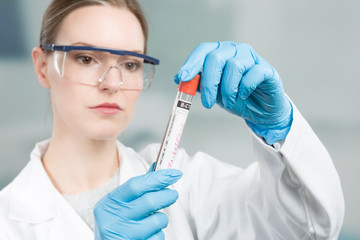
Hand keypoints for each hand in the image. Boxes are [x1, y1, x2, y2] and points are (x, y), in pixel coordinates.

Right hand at [94, 167, 181, 239]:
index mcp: (109, 203)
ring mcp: (122, 234)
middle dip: (167, 196)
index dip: (157, 178)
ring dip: (162, 219)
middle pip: (149, 201)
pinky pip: (157, 237)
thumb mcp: (119, 204)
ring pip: (157, 221)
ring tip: (155, 220)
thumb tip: (155, 170)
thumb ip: (137, 188)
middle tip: (173, 194)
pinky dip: (158, 234)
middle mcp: (113, 219)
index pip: (136, 185)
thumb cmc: (115, 224)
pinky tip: (149, 234)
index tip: (173, 174)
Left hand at [174, 41, 292, 144]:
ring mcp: (252, 58)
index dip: (192, 63)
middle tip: (207, 102)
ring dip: (228, 89)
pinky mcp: (266, 69)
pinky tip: (243, 95)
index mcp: (220, 53)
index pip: (203, 50)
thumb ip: (199, 85)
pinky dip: (245, 88)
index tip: (182, 77)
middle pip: (216, 57)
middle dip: (209, 83)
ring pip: (234, 66)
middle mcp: (235, 51)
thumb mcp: (214, 93)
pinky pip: (253, 74)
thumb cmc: (237, 99)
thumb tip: (179, 79)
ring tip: (229, 102)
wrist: (261, 111)